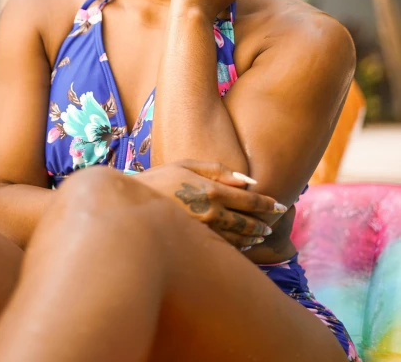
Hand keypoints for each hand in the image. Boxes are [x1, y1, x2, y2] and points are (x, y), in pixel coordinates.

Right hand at [137, 159, 285, 248]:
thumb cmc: (159, 179)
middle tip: (274, 223)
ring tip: (261, 235)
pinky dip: (236, 246)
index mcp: (211, 191)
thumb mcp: (187, 165)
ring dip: (252, 237)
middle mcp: (211, 213)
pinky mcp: (194, 244)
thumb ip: (218, 170)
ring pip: (237, 238)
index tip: (281, 206)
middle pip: (247, 222)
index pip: (249, 201)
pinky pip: (222, 248)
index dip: (268, 204)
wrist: (131, 204)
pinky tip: (241, 244)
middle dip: (263, 223)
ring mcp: (203, 232)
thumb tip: (247, 181)